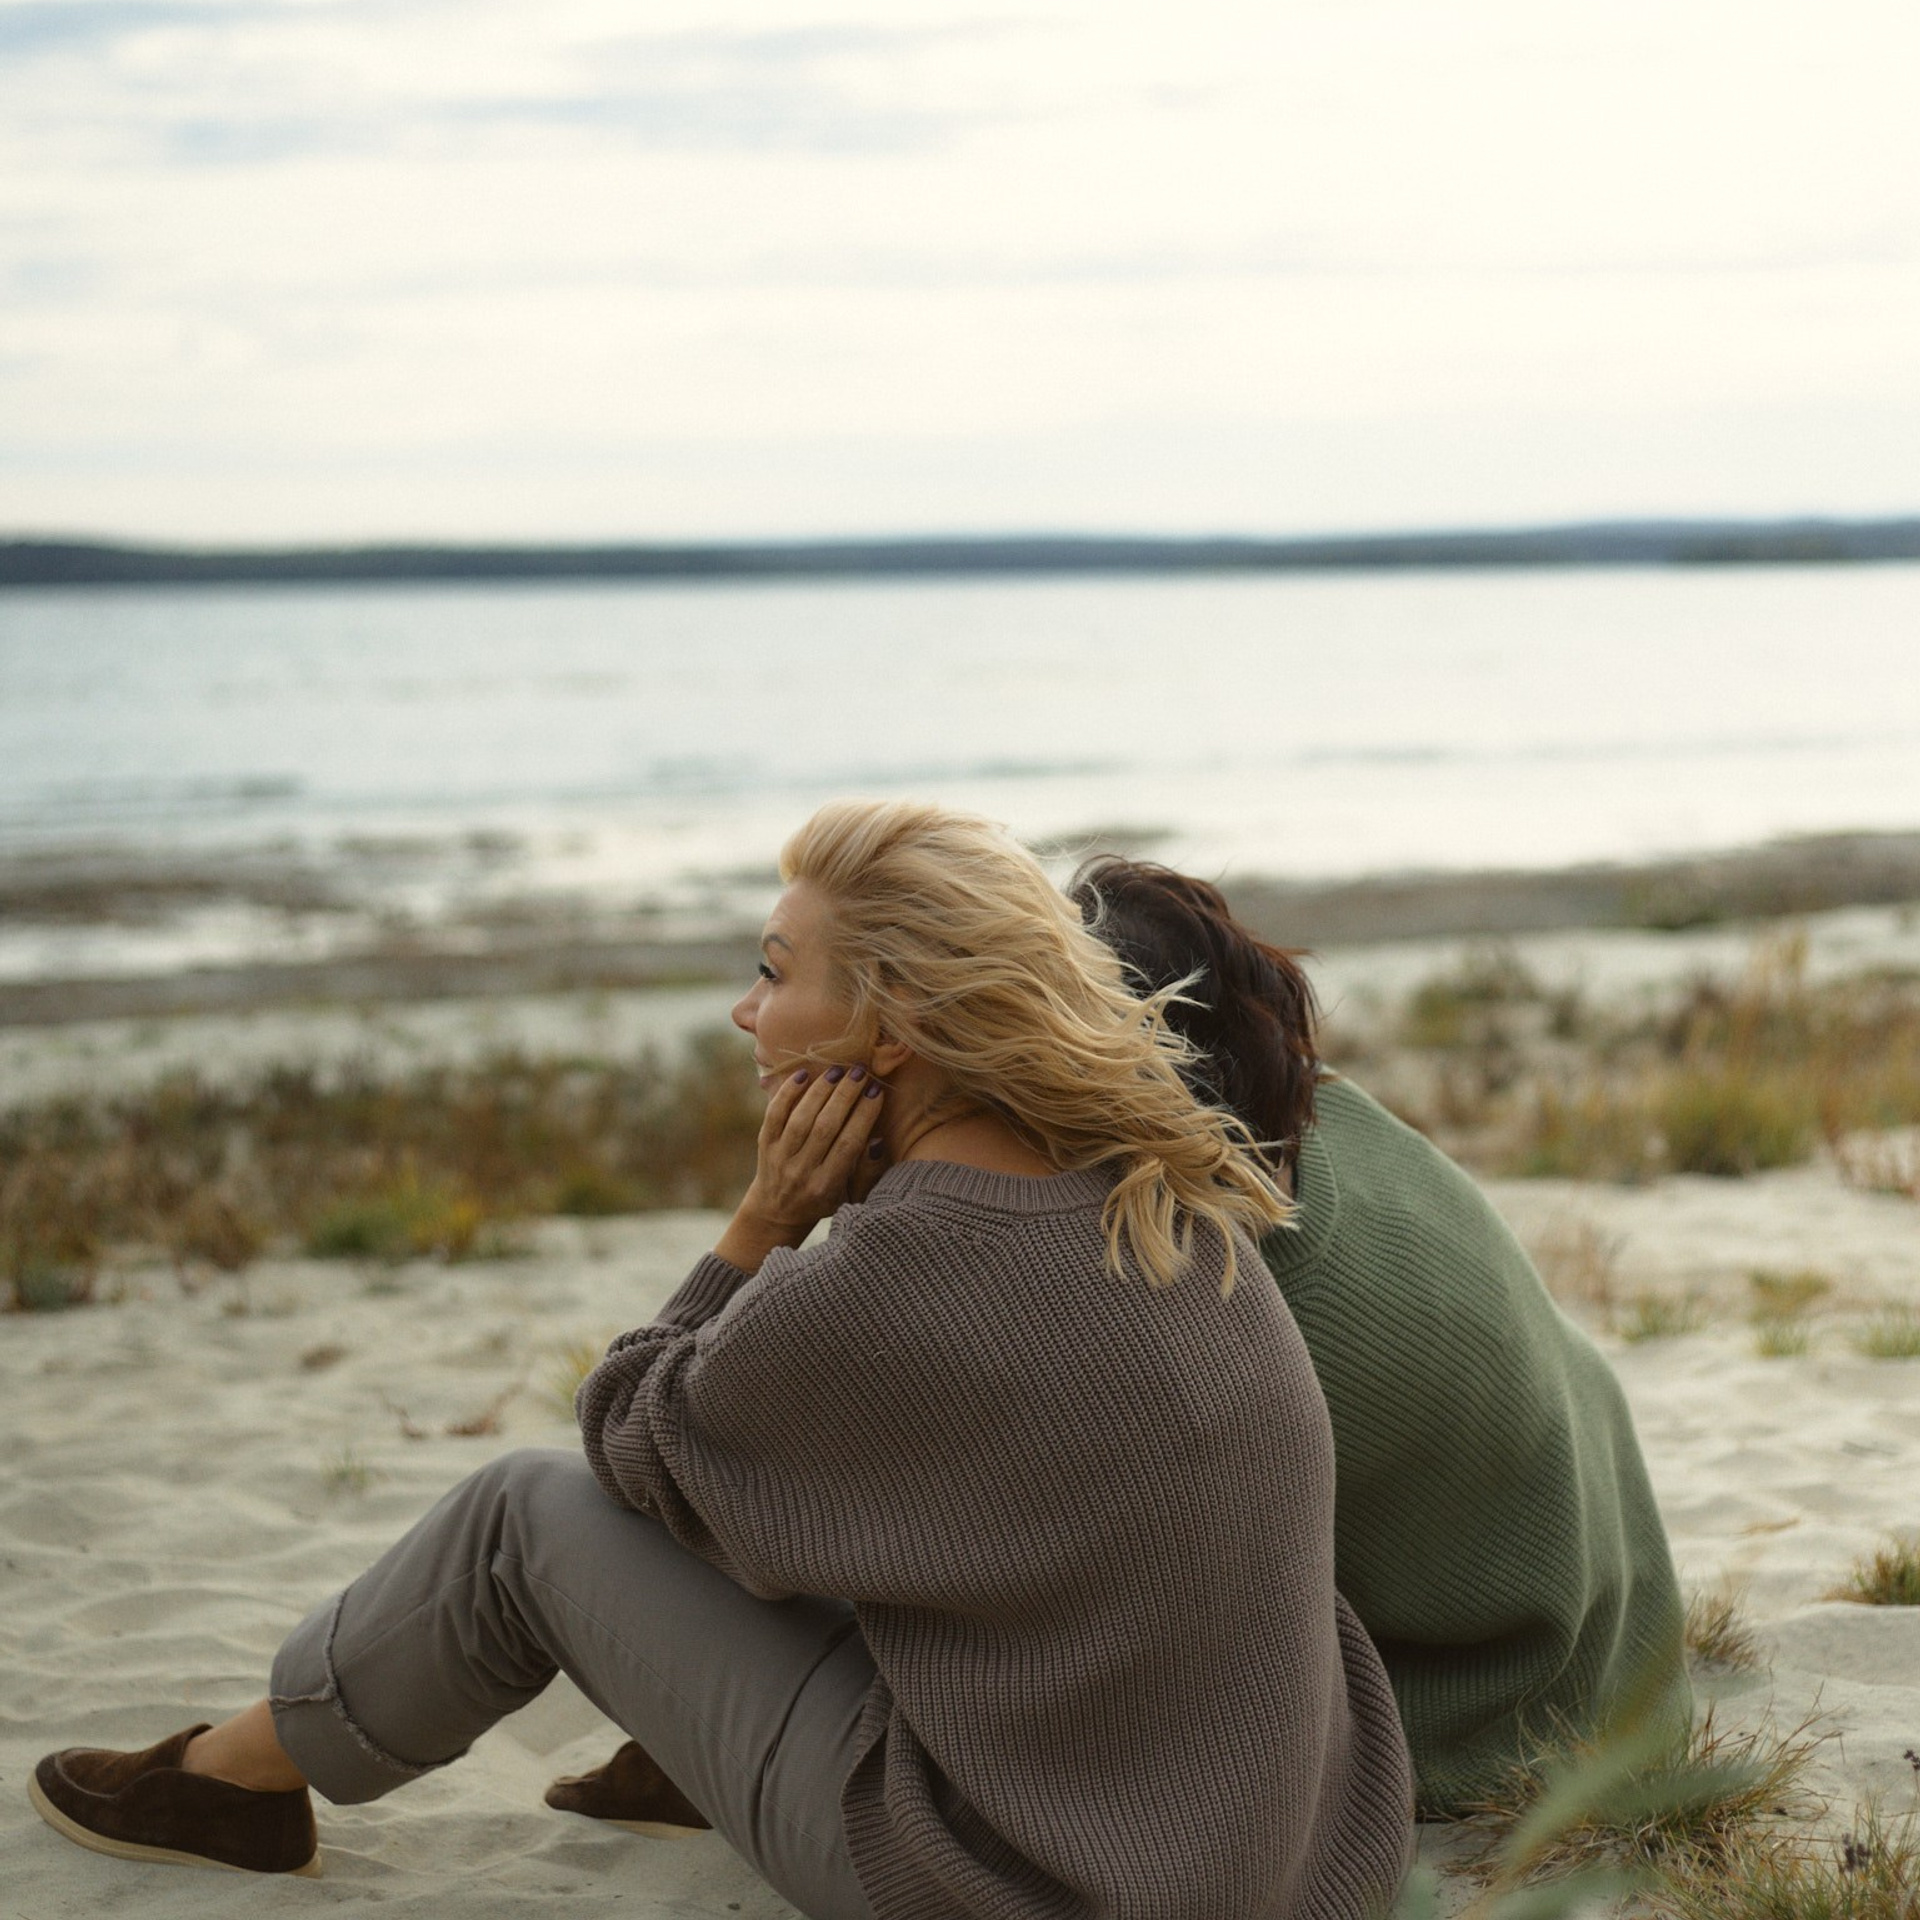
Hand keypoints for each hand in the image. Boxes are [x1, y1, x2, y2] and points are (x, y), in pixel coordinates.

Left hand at [714, 1066, 885, 1270]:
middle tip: (860, 1072)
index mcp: (826, 1185)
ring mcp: (780, 1157)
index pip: (849, 1144)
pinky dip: (787, 1093)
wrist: (777, 1211)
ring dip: (820, 1090)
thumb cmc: (823, 1200)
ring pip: (801, 1118)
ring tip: (838, 1071)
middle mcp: (801, 1172)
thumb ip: (867, 1171)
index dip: (864, 1115)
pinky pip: (774, 1114)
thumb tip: (877, 1139)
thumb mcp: (850, 1196)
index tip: (876, 1091)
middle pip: (825, 1127)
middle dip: (845, 1096)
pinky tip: (803, 1074)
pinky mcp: (765, 1144)